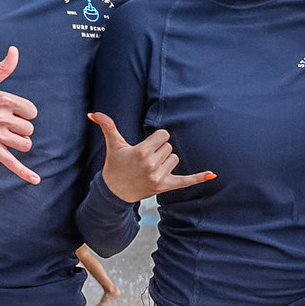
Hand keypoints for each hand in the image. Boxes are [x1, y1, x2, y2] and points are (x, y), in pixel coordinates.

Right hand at [0, 47, 39, 183]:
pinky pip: (11, 163)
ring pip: (25, 144)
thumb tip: (14, 50)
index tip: (13, 110)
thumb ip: (3, 68)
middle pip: (29, 128)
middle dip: (21, 127)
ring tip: (7, 135)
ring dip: (20, 142)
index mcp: (3, 100)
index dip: (25, 111)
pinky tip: (36, 180)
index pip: (32, 111)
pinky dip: (24, 172)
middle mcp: (1, 118)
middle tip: (5, 122)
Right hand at [88, 113, 215, 203]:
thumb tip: (93, 113)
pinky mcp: (165, 187)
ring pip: (174, 159)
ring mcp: (159, 177)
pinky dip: (199, 178)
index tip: (146, 146)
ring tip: (149, 168)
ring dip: (165, 161)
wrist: (115, 192)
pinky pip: (186, 181)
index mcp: (142, 152)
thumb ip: (107, 126)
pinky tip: (212, 175)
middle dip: (159, 150)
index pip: (164, 135)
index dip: (156, 139)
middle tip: (144, 160)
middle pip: (169, 147)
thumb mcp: (113, 145)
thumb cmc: (115, 165)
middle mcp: (152, 165)